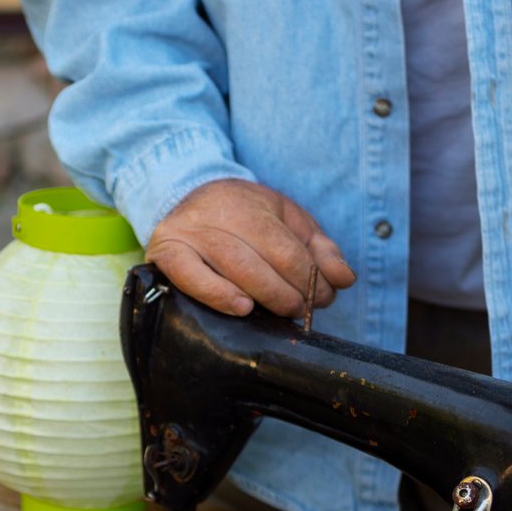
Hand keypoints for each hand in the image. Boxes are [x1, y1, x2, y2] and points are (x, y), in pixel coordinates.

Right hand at [146, 179, 356, 317]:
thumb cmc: (242, 216)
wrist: (181, 198)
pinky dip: (217, 294)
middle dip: (291, 290)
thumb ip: (318, 247)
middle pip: (262, 259)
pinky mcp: (167, 255)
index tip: (325, 296)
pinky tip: (242, 308)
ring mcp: (190, 235)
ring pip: (233, 268)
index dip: (311, 276)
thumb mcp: (285, 220)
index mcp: (250, 204)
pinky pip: (191, 277)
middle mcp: (217, 216)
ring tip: (282, 312)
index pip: (287, 247)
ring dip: (265, 295)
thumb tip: (344, 279)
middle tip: (302, 308)